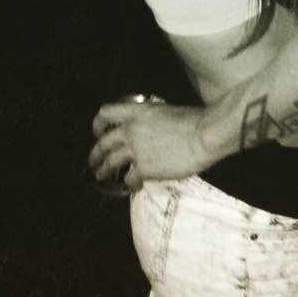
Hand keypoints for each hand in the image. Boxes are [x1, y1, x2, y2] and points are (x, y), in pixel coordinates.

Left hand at [89, 100, 212, 188]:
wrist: (204, 135)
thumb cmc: (194, 120)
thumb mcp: (166, 111)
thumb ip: (151, 119)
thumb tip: (150, 128)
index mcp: (137, 112)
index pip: (106, 113)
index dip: (99, 124)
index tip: (98, 132)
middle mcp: (131, 130)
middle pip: (103, 142)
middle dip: (95, 153)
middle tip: (94, 160)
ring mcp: (135, 150)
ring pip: (110, 162)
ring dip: (103, 170)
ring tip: (100, 175)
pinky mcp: (143, 169)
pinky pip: (129, 178)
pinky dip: (130, 183)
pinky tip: (135, 185)